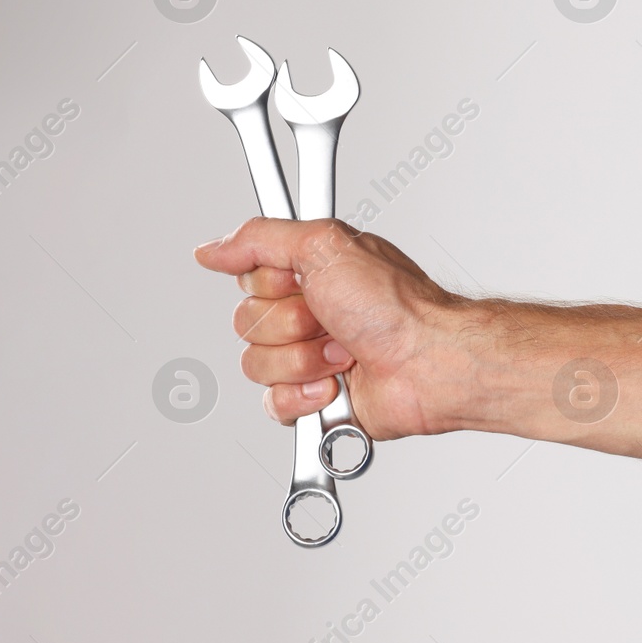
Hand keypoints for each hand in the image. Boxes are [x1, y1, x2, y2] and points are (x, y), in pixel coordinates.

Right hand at [194, 218, 463, 438]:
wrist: (428, 362)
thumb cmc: (396, 306)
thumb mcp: (325, 246)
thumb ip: (261, 238)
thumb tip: (213, 248)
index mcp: (311, 273)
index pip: (249, 277)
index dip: (270, 283)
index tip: (299, 281)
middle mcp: (309, 312)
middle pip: (245, 322)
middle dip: (289, 324)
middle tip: (331, 319)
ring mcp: (311, 357)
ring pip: (256, 364)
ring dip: (302, 360)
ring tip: (344, 352)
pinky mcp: (315, 398)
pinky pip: (273, 404)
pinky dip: (304, 395)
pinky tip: (336, 385)